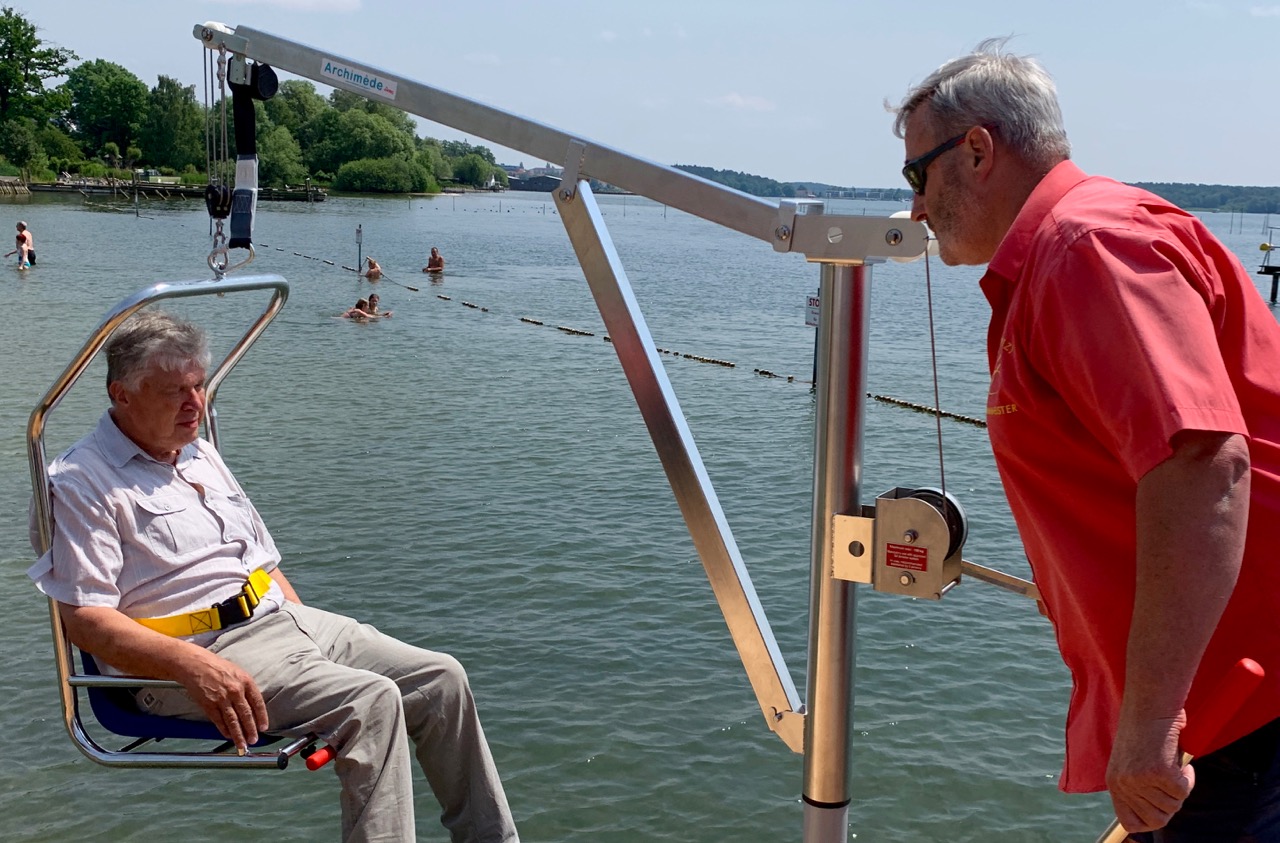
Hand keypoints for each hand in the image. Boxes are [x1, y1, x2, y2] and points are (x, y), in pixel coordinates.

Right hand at [181, 649, 268, 752]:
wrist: (196, 664)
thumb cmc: (218, 667)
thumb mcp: (238, 672)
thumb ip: (246, 688)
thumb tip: (253, 705)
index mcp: (245, 681)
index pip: (257, 703)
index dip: (262, 717)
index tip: (264, 727)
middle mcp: (235, 691)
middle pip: (246, 714)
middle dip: (251, 730)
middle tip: (254, 740)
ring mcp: (222, 699)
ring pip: (233, 721)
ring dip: (238, 734)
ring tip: (243, 744)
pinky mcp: (209, 704)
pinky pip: (219, 720)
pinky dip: (224, 730)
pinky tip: (228, 736)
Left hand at [1106, 712, 1192, 832]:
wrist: (1149, 704)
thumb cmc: (1144, 731)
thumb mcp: (1132, 763)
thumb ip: (1138, 788)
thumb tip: (1158, 813)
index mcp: (1114, 783)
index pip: (1130, 822)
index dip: (1150, 820)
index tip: (1160, 806)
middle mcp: (1123, 784)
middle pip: (1158, 819)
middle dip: (1170, 803)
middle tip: (1171, 782)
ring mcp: (1139, 779)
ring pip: (1173, 806)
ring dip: (1180, 789)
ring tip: (1174, 766)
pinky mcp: (1159, 772)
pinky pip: (1183, 791)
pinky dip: (1188, 778)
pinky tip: (1181, 762)